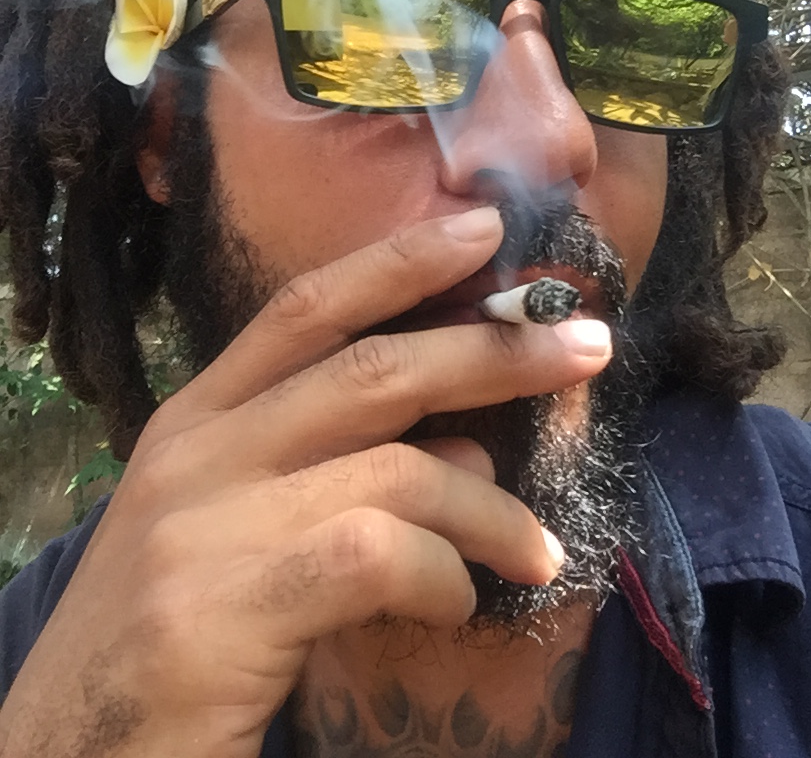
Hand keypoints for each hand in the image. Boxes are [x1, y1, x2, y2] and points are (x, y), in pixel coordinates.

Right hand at [0, 206, 611, 757]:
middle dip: (491, 350)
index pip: (305, 307)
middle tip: (585, 345)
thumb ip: (336, 473)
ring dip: (491, 507)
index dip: (399, 261)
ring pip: (399, 468)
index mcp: (197, 420)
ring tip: (536, 552)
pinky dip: (443, 574)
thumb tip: (463, 440)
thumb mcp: (241, 530)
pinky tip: (454, 604)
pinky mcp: (224, 605)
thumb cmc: (169, 639)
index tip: (484, 227)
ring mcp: (206, 523)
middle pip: (371, 368)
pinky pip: (380, 555)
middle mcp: (197, 451)